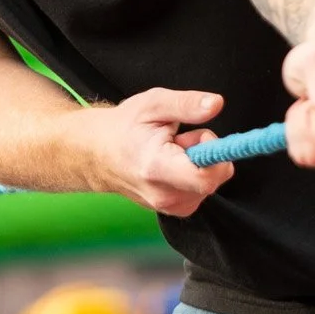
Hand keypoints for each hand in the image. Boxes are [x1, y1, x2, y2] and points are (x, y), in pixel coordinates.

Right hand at [87, 88, 233, 215]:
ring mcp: (168, 206)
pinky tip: (173, 165)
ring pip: (210, 184)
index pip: (206, 177)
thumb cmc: (124, 127)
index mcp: (156, 167)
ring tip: (172, 151)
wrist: (97, 153)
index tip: (204, 134)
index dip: (217, 155)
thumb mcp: (152, 104)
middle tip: (181, 138)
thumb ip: (186, 104)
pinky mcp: (174, 209)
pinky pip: (202, 190)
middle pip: (212, 178)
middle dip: (205, 154)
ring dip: (199, 164)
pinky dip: (194, 175)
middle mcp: (163, 194)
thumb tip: (216, 104)